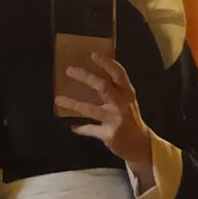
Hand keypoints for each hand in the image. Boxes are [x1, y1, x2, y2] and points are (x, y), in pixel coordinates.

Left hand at [55, 53, 155, 190]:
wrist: (139, 144)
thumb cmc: (130, 119)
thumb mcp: (127, 101)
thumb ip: (115, 89)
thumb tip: (92, 76)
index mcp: (127, 93)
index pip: (118, 74)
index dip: (106, 63)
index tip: (93, 54)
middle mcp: (122, 104)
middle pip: (103, 86)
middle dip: (85, 77)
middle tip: (69, 70)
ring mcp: (115, 119)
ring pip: (90, 109)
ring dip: (73, 103)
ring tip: (58, 99)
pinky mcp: (108, 134)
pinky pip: (90, 129)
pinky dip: (81, 128)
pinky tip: (73, 126)